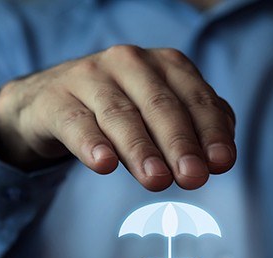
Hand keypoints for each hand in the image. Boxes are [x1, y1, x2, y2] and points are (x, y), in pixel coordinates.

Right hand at [0, 45, 235, 190]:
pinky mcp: (55, 99)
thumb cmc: (122, 111)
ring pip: (120, 115)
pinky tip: (103, 164)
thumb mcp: (161, 115)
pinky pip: (76, 122)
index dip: (211, 132)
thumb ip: (196, 129)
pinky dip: (91, 143)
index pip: (196, 99)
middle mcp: (130, 63)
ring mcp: (90, 77)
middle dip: (180, 143)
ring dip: (141, 149)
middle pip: (160, 106)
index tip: (221, 163)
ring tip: (156, 179)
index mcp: (165, 65)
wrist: (51, 101)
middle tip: (193, 177)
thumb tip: (219, 158)